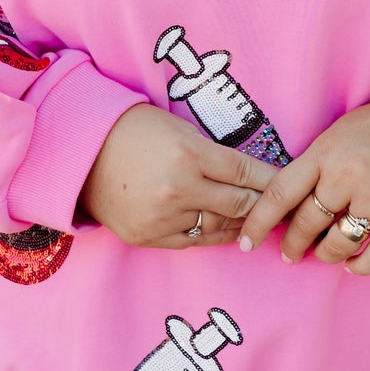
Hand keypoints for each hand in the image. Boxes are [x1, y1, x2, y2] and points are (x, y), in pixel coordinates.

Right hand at [79, 104, 273, 247]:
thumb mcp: (178, 129)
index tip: (291, 183)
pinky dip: (214, 235)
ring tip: (261, 221)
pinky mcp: (147, 237)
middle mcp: (178, 189)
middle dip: (266, 206)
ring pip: (219, 226)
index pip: (245, 172)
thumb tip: (251, 175)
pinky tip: (230, 231)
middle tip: (287, 208)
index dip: (272, 180)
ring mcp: (162, 217)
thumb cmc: (132, 131)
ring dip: (243, 224)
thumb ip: (213, 154)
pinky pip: (193, 241)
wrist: (77, 152)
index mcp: (188, 154)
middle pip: (239, 204)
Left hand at [235, 83, 369, 275]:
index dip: (258, 223)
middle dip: (292, 244)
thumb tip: (284, 209)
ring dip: (325, 255)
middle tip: (290, 253)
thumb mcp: (338, 135)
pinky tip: (352, 262)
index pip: (280, 194)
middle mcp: (349, 175)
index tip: (247, 242)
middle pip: (306, 224)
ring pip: (337, 245)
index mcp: (326, 152)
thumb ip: (313, 167)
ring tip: (324, 253)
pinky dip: (358, 266)